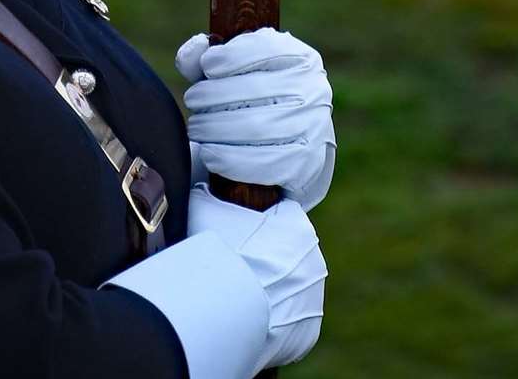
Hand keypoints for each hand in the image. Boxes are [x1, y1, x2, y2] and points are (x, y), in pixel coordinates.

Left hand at [176, 27, 335, 211]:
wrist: (294, 145)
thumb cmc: (257, 99)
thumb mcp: (236, 72)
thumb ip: (208, 59)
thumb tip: (194, 50)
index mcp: (300, 58)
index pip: (266, 48)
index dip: (231, 56)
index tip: (207, 65)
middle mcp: (313, 89)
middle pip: (255, 90)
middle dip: (214, 95)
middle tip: (192, 100)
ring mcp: (313, 127)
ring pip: (256, 126)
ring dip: (215, 127)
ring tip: (196, 127)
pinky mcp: (306, 163)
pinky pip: (264, 163)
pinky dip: (230, 159)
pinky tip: (209, 153)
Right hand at [188, 182, 325, 370]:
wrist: (221, 314)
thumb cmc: (216, 256)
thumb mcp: (205, 210)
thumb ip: (209, 193)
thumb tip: (203, 184)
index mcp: (299, 228)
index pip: (282, 215)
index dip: (257, 224)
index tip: (239, 236)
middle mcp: (314, 262)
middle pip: (288, 253)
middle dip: (267, 258)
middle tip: (237, 267)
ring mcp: (313, 299)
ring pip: (291, 287)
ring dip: (272, 289)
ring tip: (241, 295)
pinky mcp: (307, 333)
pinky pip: (290, 320)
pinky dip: (274, 320)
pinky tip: (251, 317)